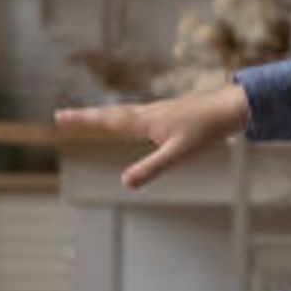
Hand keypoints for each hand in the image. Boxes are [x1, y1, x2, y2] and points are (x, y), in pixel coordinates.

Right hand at [54, 83, 248, 189]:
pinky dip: (125, 117)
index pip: (106, 120)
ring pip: (125, 113)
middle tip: (62, 116)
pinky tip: (134, 121)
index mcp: (145, 121)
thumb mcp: (178, 154)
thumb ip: (152, 168)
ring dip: (104, 115)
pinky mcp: (171, 113)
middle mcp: (148, 112)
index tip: (58, 117)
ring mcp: (159, 111)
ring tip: (91, 119)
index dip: (82, 120)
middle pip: (110, 114)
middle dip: (86, 117)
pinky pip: (140, 114)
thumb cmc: (207, 130)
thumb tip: (126, 182)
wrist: (232, 108)